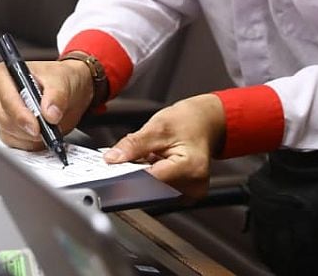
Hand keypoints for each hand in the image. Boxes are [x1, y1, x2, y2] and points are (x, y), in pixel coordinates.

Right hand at [0, 58, 94, 151]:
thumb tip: (50, 113)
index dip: (20, 115)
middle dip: (27, 128)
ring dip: (29, 137)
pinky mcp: (4, 128)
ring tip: (47, 128)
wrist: (66, 92)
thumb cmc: (58, 80)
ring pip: (8, 133)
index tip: (36, 127)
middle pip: (4, 118)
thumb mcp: (62, 82)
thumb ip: (57, 96)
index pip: (6, 98)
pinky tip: (41, 135)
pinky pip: (12, 142)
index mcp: (4, 74)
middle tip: (46, 130)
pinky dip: (29, 143)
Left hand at [103, 93, 226, 199]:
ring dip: (142, 177)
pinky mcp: (184, 195)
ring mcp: (190, 193)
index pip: (150, 181)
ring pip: (152, 191)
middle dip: (134, 175)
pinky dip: (151, 179)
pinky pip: (159, 191)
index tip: (113, 169)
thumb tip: (112, 158)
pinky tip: (153, 165)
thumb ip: (133, 144)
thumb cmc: (188, 122)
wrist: (205, 123)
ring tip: (148, 157)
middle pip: (151, 189)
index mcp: (191, 168)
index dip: (128, 175)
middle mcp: (193, 186)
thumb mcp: (158, 126)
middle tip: (130, 157)